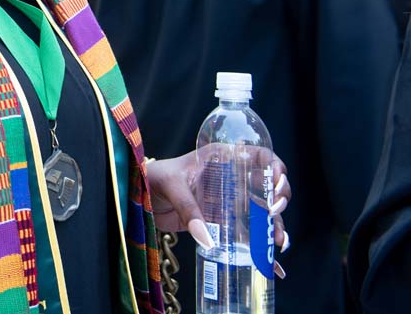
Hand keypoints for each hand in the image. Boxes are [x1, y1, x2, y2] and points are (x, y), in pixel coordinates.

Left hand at [148, 150, 291, 275]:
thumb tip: (208, 239)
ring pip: (264, 213)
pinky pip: (249, 233)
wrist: (138, 197)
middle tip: (274, 212)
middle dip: (280, 198)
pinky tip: (274, 262)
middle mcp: (232, 178)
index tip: (277, 184)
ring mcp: (230, 201)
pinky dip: (263, 248)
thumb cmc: (153, 178)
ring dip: (276, 226)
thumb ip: (187, 208)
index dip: (275, 167)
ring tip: (278, 242)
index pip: (259, 156)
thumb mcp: (170, 186)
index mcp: (222, 158)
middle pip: (268, 186)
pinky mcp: (224, 222)